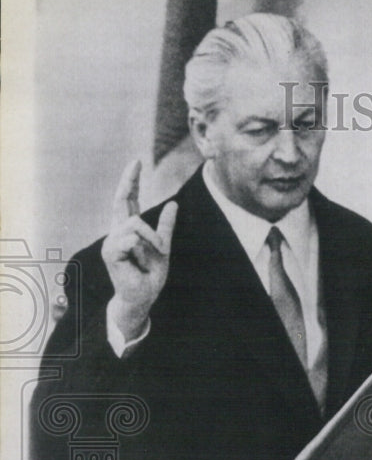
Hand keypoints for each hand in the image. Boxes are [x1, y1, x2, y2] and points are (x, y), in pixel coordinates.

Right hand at [101, 159, 177, 340]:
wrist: (143, 296)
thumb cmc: (150, 275)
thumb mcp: (163, 247)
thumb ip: (165, 227)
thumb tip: (172, 204)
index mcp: (129, 229)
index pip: (128, 200)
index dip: (131, 181)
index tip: (136, 162)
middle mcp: (117, 231)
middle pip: (122, 200)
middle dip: (129, 180)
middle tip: (137, 162)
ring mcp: (112, 240)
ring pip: (136, 223)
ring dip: (153, 239)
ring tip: (157, 253)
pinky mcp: (111, 251)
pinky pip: (132, 237)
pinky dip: (144, 246)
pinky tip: (140, 258)